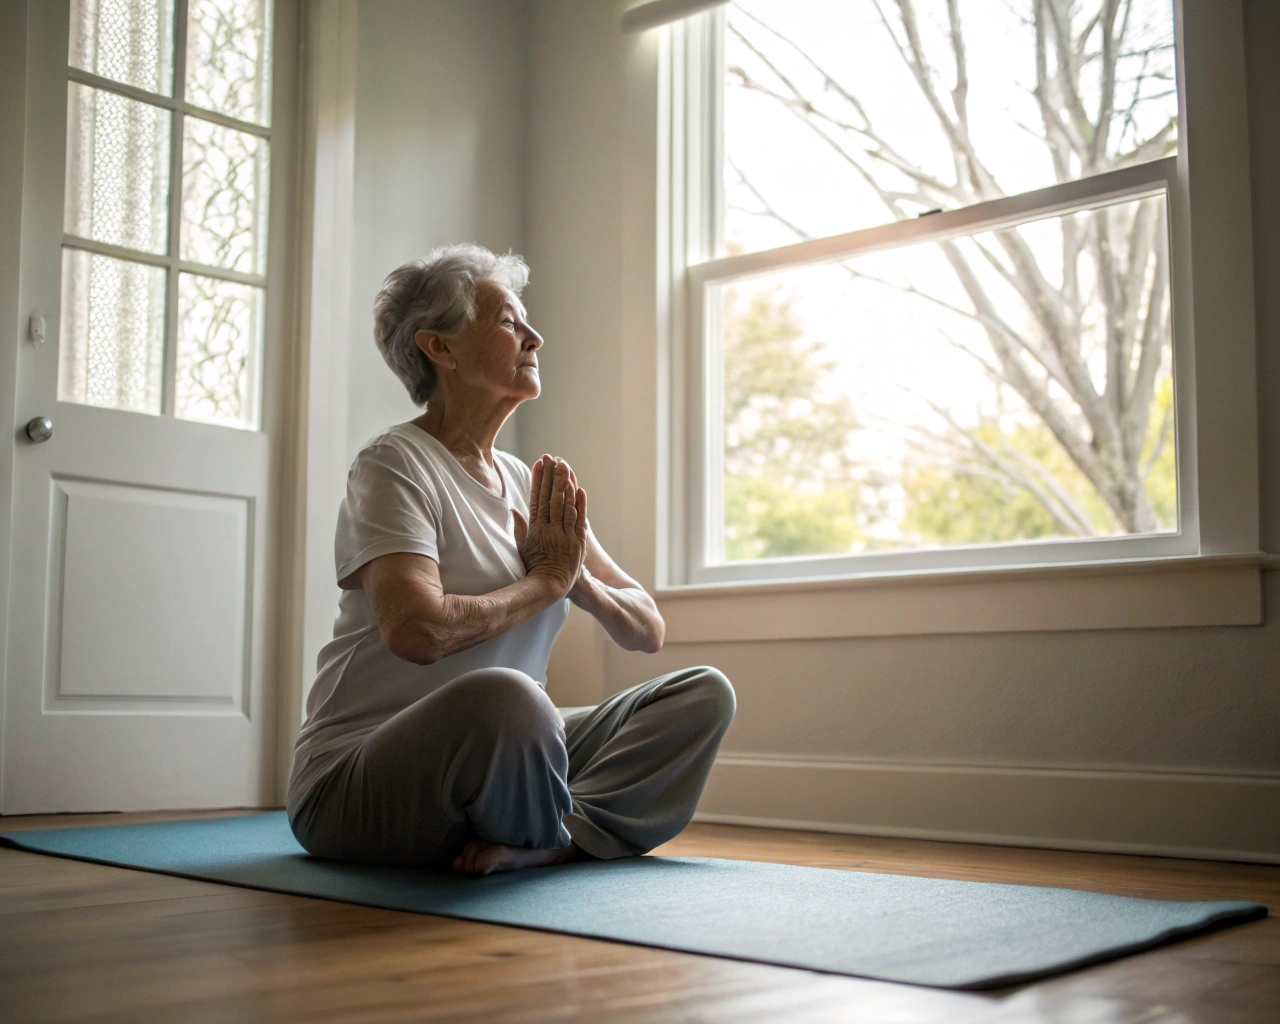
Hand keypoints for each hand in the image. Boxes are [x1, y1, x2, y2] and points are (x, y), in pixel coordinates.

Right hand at [512, 455, 586, 596]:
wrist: (550, 586)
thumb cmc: (534, 568)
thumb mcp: (522, 548)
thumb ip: (519, 528)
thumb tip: (514, 511)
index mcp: (535, 529)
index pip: (537, 499)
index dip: (538, 480)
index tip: (539, 463)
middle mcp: (550, 529)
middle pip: (551, 497)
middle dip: (552, 476)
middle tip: (553, 457)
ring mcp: (565, 535)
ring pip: (565, 505)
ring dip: (565, 484)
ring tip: (565, 466)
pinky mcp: (578, 542)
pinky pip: (580, 520)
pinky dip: (580, 505)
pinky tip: (579, 489)